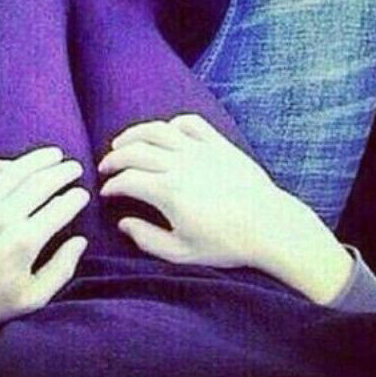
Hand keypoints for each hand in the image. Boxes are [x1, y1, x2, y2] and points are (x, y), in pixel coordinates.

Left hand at [0, 146, 89, 376]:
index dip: (76, 197)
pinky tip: (8, 166)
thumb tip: (80, 241)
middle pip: (42, 182)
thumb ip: (62, 269)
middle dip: (63, 172)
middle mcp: (3, 218)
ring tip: (53, 154)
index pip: (61, 207)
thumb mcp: (34, 298)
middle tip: (75, 167)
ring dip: (37, 159)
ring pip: (13, 171)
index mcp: (26, 241)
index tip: (82, 194)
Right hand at [98, 114, 352, 303]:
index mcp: (169, 192)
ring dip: (134, 134)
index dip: (110, 185)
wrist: (270, 227)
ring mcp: (200, 151)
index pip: (127, 180)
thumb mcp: (181, 253)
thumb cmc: (226, 243)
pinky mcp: (219, 144)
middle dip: (114, 158)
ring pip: (157, 130)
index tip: (106, 192)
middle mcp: (181, 165)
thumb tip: (124, 223)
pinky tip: (164, 135)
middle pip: (135, 150)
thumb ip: (146, 239)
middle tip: (105, 167)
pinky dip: (171, 125)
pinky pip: (189, 123)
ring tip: (122, 143)